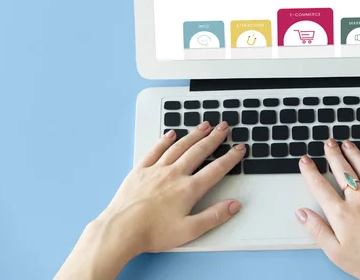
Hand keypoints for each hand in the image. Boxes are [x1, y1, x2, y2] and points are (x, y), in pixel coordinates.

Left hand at [54, 121, 244, 279]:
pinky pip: (155, 150)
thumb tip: (233, 205)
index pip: (216, 169)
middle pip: (199, 151)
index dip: (230, 158)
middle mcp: (174, 174)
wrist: (120, 230)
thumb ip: (214, 216)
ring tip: (204, 125)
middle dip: (214, 138)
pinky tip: (171, 134)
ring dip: (194, 134)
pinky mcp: (140, 170)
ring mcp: (156, 170)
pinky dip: (165, 141)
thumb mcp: (189, 231)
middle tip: (224, 127)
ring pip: (179, 147)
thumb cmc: (152, 233)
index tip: (239, 149)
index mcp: (188, 189)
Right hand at [296, 139, 359, 279]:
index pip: (320, 187)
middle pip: (342, 171)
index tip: (305, 161)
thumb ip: (317, 229)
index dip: (310, 172)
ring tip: (347, 143)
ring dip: (354, 153)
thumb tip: (301, 214)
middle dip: (333, 155)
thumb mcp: (335, 251)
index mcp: (341, 213)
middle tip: (328, 143)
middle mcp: (359, 200)